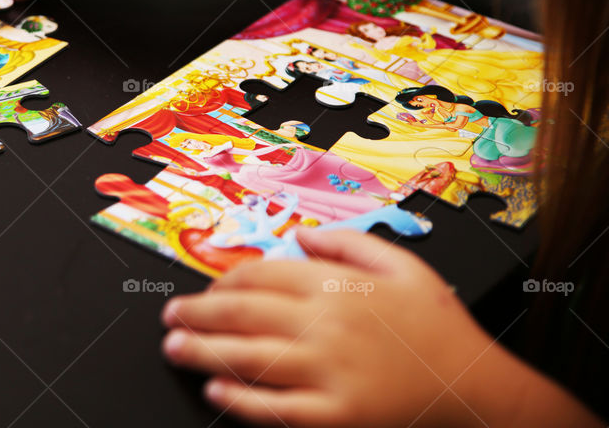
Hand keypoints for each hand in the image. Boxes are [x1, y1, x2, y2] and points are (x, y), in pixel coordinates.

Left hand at [160, 228, 522, 426]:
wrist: (477, 389)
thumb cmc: (439, 326)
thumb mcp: (403, 265)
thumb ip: (348, 243)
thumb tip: (300, 236)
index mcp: (338, 287)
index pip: (263, 274)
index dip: (225, 279)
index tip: (207, 288)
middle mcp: (326, 326)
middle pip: (244, 312)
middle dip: (198, 313)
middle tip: (170, 317)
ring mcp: (329, 372)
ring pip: (249, 358)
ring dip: (203, 352)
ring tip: (173, 348)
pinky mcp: (337, 416)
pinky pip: (276, 409)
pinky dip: (240, 401)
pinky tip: (216, 393)